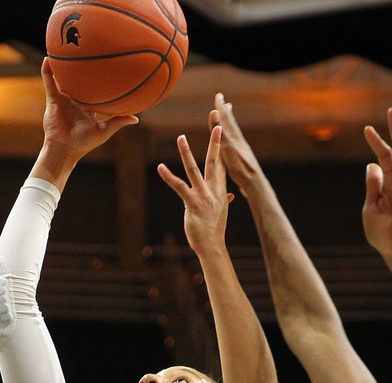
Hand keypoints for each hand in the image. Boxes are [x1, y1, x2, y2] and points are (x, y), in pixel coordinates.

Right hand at [39, 59, 137, 172]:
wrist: (65, 149)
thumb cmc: (84, 143)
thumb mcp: (104, 131)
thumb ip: (118, 122)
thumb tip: (136, 119)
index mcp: (87, 108)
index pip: (94, 91)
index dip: (99, 81)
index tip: (106, 68)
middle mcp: (75, 101)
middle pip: (78, 82)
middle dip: (81, 69)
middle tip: (86, 51)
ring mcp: (63, 100)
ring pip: (63, 79)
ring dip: (62, 66)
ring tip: (64, 48)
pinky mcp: (53, 100)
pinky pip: (50, 83)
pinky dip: (48, 72)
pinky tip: (48, 59)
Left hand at [157, 126, 230, 254]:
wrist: (212, 246)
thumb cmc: (214, 230)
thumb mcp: (221, 212)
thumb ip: (225, 200)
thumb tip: (231, 195)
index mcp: (221, 191)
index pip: (222, 166)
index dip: (222, 149)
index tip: (223, 134)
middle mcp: (214, 191)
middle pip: (214, 162)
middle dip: (215, 143)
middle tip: (217, 126)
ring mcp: (203, 197)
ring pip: (194, 170)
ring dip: (187, 153)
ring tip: (182, 137)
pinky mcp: (192, 204)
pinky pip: (179, 187)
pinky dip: (169, 177)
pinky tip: (160, 167)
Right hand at [208, 93, 261, 190]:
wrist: (255, 184)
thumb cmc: (240, 168)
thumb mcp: (227, 148)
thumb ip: (220, 132)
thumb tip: (215, 112)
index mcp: (234, 139)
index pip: (226, 119)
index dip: (221, 108)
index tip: (218, 96)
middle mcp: (239, 143)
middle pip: (232, 125)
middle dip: (227, 115)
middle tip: (227, 104)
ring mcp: (242, 152)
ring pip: (234, 136)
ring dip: (230, 128)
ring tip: (229, 124)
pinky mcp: (242, 161)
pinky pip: (234, 147)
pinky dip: (231, 143)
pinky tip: (232, 148)